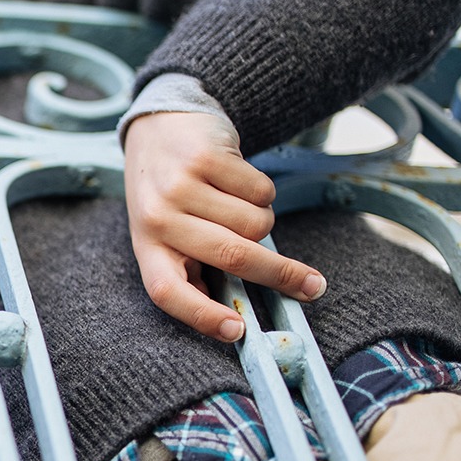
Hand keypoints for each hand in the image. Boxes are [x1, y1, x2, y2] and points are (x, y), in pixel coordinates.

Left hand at [123, 111, 325, 340]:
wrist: (159, 128)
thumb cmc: (169, 193)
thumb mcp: (167, 233)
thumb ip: (194, 266)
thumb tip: (234, 314)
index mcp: (147, 247)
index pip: (168, 291)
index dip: (202, 316)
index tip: (237, 332)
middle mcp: (158, 218)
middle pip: (232, 257)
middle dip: (280, 275)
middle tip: (313, 286)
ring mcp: (180, 185)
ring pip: (256, 223)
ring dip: (261, 219)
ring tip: (237, 204)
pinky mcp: (206, 157)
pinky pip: (262, 191)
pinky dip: (261, 191)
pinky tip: (236, 179)